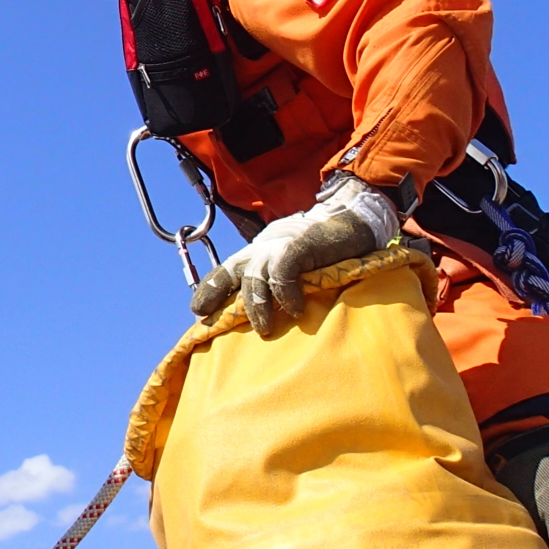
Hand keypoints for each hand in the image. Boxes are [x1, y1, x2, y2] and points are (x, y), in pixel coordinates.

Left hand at [188, 174, 399, 332]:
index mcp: (258, 252)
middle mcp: (262, 248)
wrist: (351, 219)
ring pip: (255, 278)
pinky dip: (286, 294)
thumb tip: (266, 314)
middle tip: (217, 324)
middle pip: (232, 272)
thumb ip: (275, 280)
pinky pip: (282, 274)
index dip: (210, 289)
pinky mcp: (297, 246)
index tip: (197, 310)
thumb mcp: (291, 263)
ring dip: (258, 307)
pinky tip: (295, 309)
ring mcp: (278, 246)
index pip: (226, 270)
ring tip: (265, 330)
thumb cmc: (324, 248)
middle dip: (220, 297)